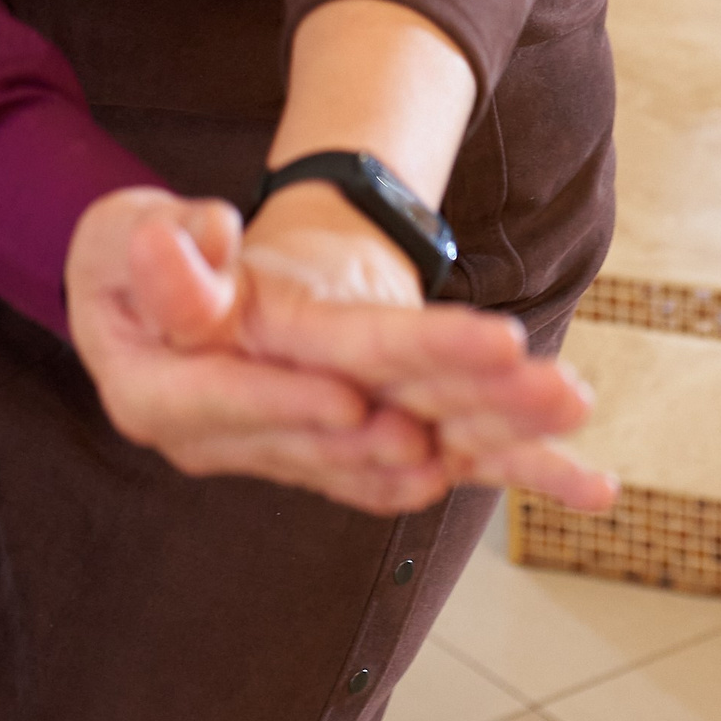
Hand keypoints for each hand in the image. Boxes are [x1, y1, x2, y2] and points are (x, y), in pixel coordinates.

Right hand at [66, 186, 615, 518]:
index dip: (293, 400)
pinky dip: (520, 467)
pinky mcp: (371, 436)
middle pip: (349, 422)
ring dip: (499, 425)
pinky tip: (592, 485)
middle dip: (438, 397)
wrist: (180, 282)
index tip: (354, 397)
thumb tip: (184, 244)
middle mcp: (248, 436)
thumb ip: (158, 254)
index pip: (235, 400)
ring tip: (569, 396)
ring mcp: (317, 442)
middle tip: (514, 373)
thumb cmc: (143, 255)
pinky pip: (448, 454)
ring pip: (416, 437)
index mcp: (169, 396)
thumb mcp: (127, 235)